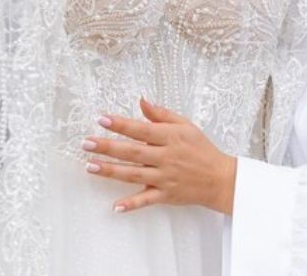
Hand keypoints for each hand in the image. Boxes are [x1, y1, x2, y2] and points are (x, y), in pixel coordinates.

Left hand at [83, 96, 236, 214]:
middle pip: (133, 152)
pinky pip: (146, 200)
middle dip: (108, 147)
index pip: (141, 129)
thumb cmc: (201, 149)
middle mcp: (166, 157)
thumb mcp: (186, 125)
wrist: (220, 179)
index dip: (121, 124)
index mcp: (170, 138)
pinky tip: (115, 206)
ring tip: (90, 166)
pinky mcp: (166, 195)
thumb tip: (141, 101)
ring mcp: (165, 177)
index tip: (102, 119)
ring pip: (134, 174)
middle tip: (86, 143)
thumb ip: (161, 114)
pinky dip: (131, 204)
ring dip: (111, 170)